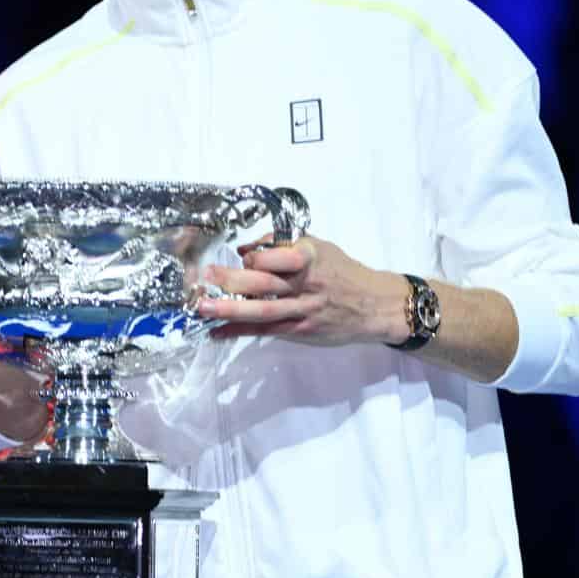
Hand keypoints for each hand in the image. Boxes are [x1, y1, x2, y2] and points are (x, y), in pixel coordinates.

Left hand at [195, 235, 401, 345]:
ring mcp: (303, 310)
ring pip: (263, 310)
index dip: (255, 257)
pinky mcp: (301, 331)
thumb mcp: (319, 247)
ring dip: (230, 310)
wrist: (375, 306)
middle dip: (232, 281)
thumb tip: (246, 249)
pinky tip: (218, 332)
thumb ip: (283, 245)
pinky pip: (266, 330)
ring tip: (203, 307)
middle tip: (205, 278)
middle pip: (264, 283)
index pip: (276, 255)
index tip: (242, 257)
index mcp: (310, 257)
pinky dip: (240, 331)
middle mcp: (305, 284)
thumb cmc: (343, 272)